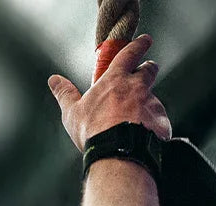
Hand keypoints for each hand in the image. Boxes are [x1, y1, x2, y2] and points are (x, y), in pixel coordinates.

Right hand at [48, 35, 172, 151]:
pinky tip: (145, 138)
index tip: (145, 40)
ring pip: (154, 98)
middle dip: (148, 69)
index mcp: (116, 80)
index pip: (130, 53)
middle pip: (149, 70)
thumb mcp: (73, 113)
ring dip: (147, 105)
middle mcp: (137, 87)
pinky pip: (160, 122)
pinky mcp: (161, 122)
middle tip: (145, 74)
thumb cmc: (94, 132)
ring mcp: (152, 104)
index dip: (139, 45)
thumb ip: (65, 94)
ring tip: (137, 123)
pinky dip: (154, 127)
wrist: (118, 154)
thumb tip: (53, 80)